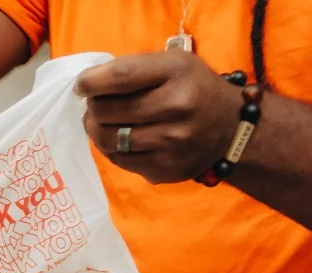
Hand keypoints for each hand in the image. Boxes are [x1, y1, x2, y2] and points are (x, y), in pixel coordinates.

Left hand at [76, 52, 244, 184]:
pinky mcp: (164, 169)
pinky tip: (116, 139)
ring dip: (95, 130)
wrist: (230, 130)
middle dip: (93, 107)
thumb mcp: (173, 64)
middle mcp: (176, 107)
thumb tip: (89, 84)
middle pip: (107, 110)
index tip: (82, 85)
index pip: (121, 76)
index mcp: (177, 72)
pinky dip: (109, 149)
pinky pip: (119, 160)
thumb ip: (134, 69)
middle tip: (95, 105)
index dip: (92, 81)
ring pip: (108, 139)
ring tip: (100, 122)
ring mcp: (170, 142)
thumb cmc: (193, 89)